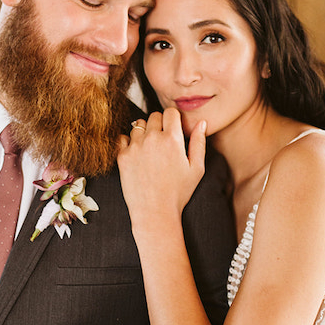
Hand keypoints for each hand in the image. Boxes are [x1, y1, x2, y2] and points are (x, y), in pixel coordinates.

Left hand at [117, 108, 206, 233]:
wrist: (155, 212)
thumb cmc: (179, 192)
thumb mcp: (197, 168)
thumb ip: (199, 142)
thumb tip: (202, 123)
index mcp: (172, 139)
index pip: (170, 112)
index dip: (173, 119)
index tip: (174, 129)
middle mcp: (152, 139)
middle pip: (154, 116)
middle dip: (159, 124)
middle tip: (163, 141)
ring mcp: (135, 147)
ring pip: (138, 125)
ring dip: (144, 132)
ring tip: (150, 148)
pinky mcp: (122, 156)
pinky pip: (123, 137)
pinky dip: (129, 142)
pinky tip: (138, 154)